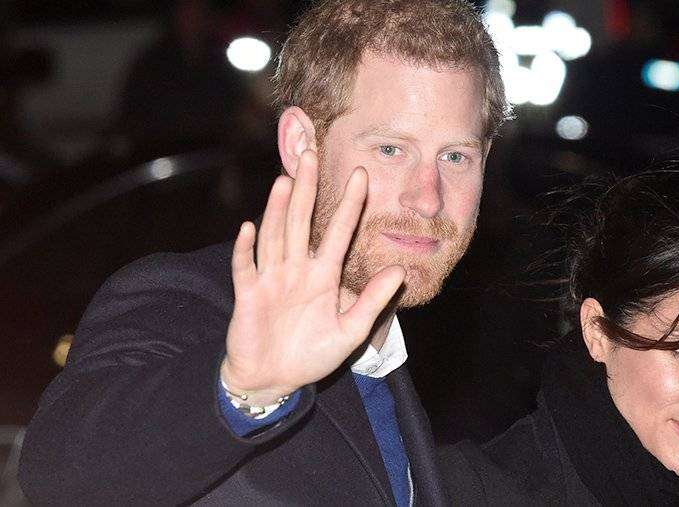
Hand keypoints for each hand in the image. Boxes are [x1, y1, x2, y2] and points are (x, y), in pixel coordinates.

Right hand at [220, 150, 404, 405]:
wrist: (274, 380)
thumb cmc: (311, 355)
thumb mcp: (350, 331)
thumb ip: (372, 300)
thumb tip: (400, 270)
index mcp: (322, 275)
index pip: (338, 232)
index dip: (350, 205)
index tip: (361, 174)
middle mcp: (296, 269)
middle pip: (300, 221)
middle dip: (306, 190)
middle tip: (309, 154)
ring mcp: (270, 280)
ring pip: (274, 236)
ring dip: (277, 210)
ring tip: (285, 180)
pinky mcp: (248, 295)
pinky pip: (245, 268)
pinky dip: (245, 250)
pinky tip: (247, 228)